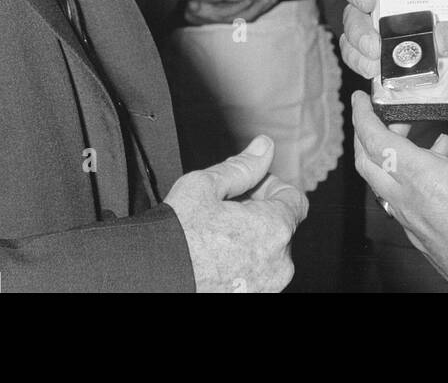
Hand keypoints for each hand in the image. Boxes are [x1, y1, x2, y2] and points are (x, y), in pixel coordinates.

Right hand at [164, 135, 307, 291]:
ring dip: (252, 240)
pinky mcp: (252, 301)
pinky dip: (244, 264)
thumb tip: (264, 146)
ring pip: (269, 254)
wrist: (151, 280)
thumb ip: (243, 166)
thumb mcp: (205, 185)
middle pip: (282, 227)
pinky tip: (215, 258)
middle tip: (226, 208)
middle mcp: (279, 264)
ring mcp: (267, 288)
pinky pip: (257, 276)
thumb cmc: (177, 236)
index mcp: (275, 229)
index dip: (272, 187)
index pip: (296, 200)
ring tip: (217, 235)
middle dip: (260, 212)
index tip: (249, 188)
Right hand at [338, 0, 447, 130]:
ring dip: (355, 51)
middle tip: (372, 44)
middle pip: (359, 11)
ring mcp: (396, 46)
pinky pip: (366, 69)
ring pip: (355, 40)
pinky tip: (374, 78)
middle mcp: (403, 18)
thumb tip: (439, 36)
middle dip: (357, 26)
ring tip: (373, 65)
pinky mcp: (395, 75)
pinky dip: (363, 71)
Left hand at [352, 93, 447, 292]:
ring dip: (390, 157)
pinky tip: (439, 172)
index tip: (361, 98)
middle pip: (366, 163)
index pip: (375, 141)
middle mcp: (410, 203)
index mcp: (425, 179)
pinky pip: (399, 203)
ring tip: (428, 140)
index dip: (362, 115)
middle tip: (391, 115)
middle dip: (368, 133)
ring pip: (381, 184)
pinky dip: (406, 179)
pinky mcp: (422, 241)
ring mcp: (413, 226)